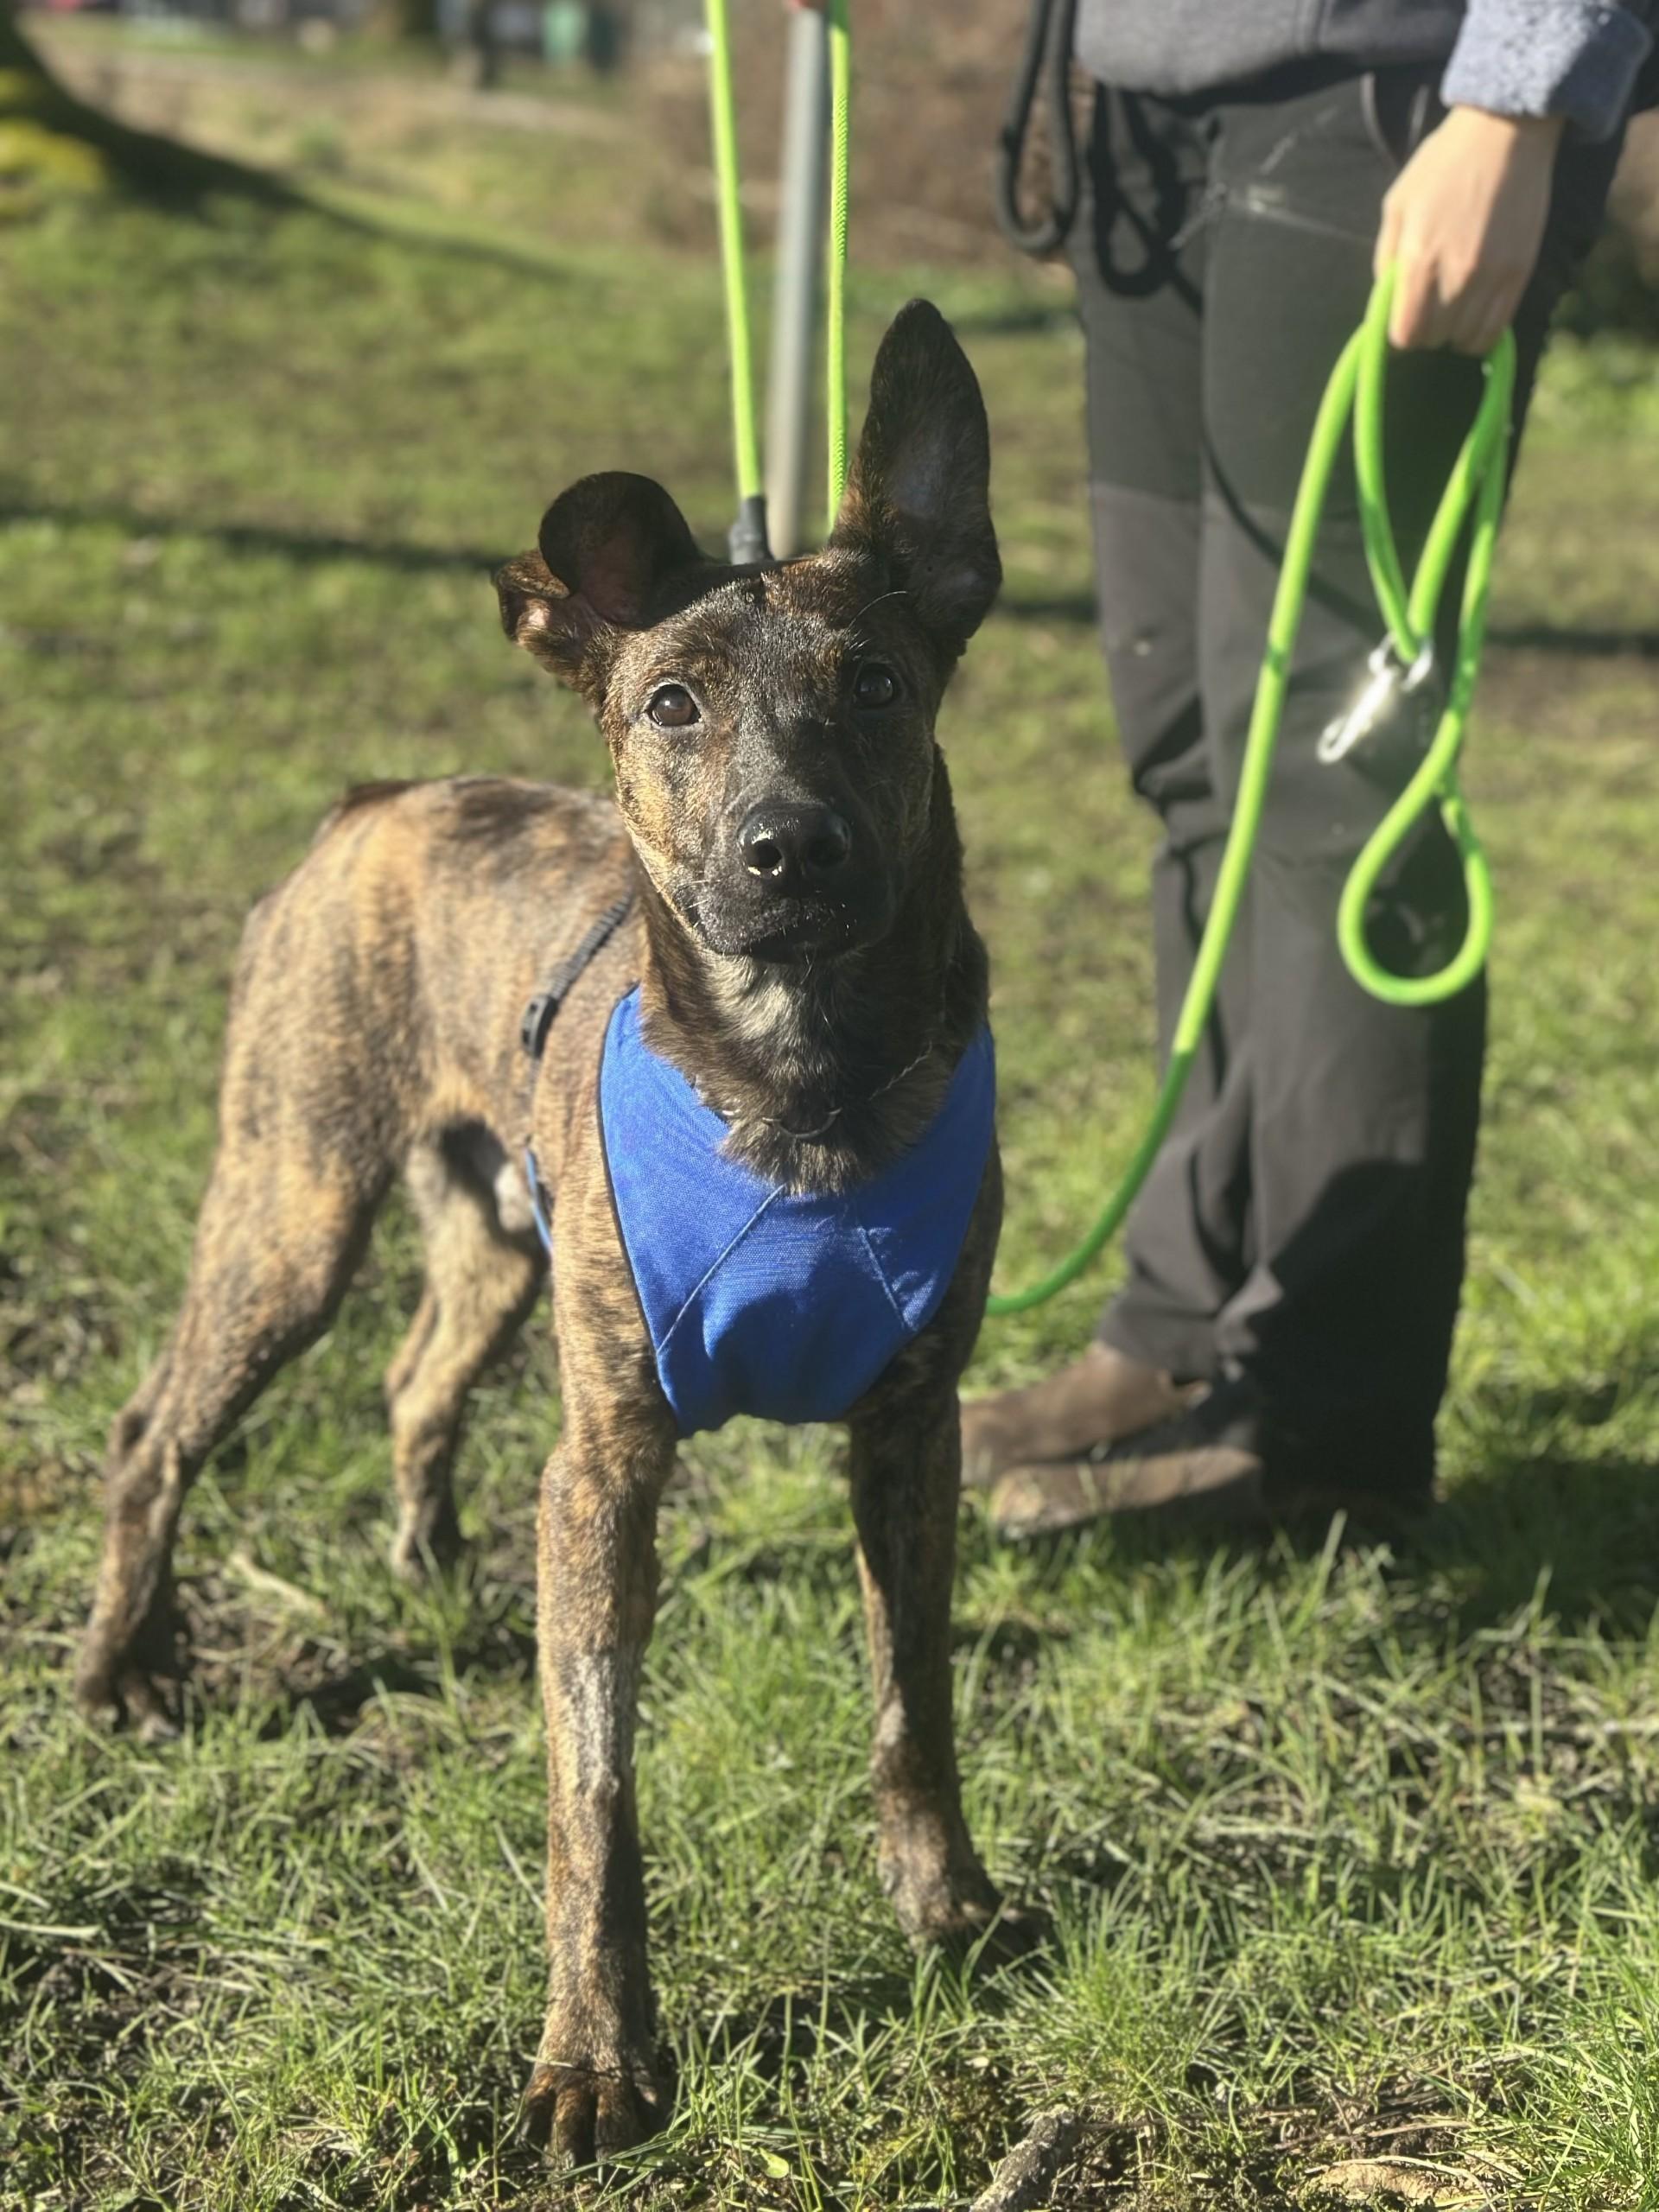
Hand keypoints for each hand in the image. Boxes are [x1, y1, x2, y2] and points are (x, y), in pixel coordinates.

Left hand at [1375, 106, 1563, 353]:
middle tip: (1428, 307)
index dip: (1399, 333)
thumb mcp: (1397, 204)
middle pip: (1434, 339)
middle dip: (1425, 330)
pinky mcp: (1519, 274)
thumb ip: (1386, 257)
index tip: (1402, 319)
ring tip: (1453, 307)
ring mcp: (1491, 277)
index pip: (1404, 334)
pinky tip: (1475, 314)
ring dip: (1454, 332)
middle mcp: (1456, 275)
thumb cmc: (1443, 165)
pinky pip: (1496, 329)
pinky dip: (1481, 332)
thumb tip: (1386, 300)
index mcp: (1419, 259)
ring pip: (1465, 339)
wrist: (1504, 133)